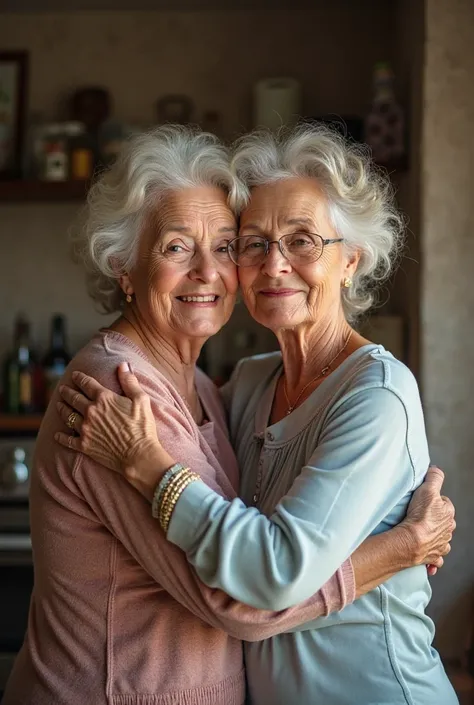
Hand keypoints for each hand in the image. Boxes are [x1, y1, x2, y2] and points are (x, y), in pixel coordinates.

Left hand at [55, 363, 174, 497]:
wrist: (138, 455)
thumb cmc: (142, 427)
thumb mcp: (141, 400)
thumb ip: (129, 381)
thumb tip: (123, 365)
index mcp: (104, 399)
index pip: (87, 384)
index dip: (79, 378)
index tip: (75, 375)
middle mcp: (91, 412)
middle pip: (74, 398)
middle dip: (67, 392)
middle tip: (62, 389)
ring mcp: (85, 429)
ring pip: (68, 416)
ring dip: (62, 409)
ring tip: (59, 405)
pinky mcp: (84, 445)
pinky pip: (68, 440)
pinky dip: (61, 437)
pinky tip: (57, 434)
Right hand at [401, 466, 455, 575]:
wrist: (412, 541)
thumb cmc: (420, 516)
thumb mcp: (428, 489)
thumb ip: (434, 477)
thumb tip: (436, 469)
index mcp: (448, 514)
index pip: (445, 504)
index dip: (434, 501)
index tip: (425, 501)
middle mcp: (448, 531)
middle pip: (444, 523)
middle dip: (435, 521)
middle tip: (421, 517)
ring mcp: (441, 545)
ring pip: (442, 541)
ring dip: (435, 540)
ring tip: (424, 536)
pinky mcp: (433, 557)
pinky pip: (435, 560)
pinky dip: (433, 560)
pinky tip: (428, 560)